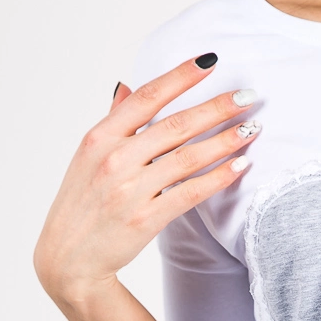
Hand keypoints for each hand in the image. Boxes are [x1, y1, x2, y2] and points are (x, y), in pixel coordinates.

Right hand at [33, 55, 259, 300]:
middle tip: (247, 96)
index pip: (147, 98)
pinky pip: (191, 192)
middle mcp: (115, 159)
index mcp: (100, 138)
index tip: (211, 62)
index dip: (181, 77)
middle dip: (216, 108)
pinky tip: (239, 166)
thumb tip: (127, 87)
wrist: (69, 258)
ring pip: (188, 157)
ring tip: (252, 128)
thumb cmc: (81, 205)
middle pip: (176, 125)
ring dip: (225, 141)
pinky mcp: (146, 219)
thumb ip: (113, 122)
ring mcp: (131, 190)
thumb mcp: (87, 157)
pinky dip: (218, 177)